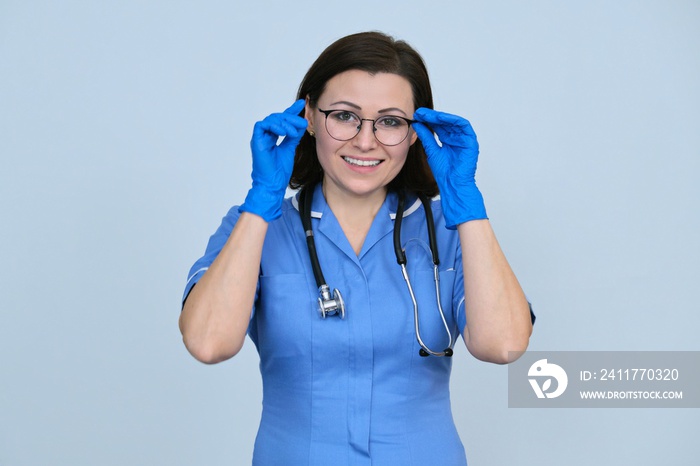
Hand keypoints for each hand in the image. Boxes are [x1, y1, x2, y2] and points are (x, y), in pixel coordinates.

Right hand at [239, 100, 307, 221]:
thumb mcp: (291, 148)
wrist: (273, 183)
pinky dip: (274, 126)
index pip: (282, 120)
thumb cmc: (279, 171)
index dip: (291, 111)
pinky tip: (284, 132)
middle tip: (302, 122)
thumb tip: (301, 123)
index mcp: (273, 136)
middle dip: (291, 118)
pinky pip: (262, 125)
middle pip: (278, 117)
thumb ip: (294, 136)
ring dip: (285, 123)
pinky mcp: (256, 140)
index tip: (302, 103)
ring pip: (271, 119)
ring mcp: (260, 137)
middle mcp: (265, 135)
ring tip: (294, 132)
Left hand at [412, 108, 486, 228]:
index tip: (417, 115)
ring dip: (441, 116)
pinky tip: (441, 118)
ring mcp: (464, 139)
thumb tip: (417, 124)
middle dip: (432, 116)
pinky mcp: (471, 141)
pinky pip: (463, 126)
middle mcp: (457, 138)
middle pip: (445, 122)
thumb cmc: (444, 172)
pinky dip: (453, 120)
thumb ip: (426, 137)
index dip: (428, 119)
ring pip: (453, 122)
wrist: (452, 184)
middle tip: (420, 112)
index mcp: (448, 140)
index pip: (438, 126)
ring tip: (428, 114)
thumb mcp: (431, 150)